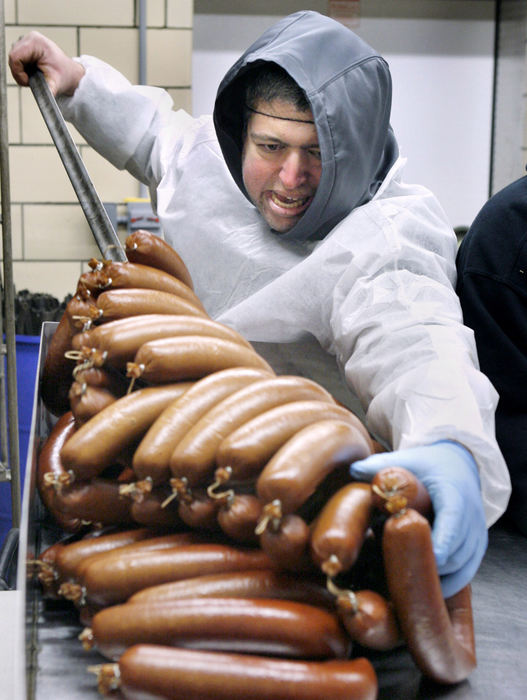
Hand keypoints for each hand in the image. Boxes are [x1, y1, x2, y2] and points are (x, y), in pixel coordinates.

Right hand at [9, 31, 84, 95]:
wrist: (69, 73)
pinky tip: (32, 72)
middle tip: (32, 81)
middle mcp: (30, 39)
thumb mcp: (55, 84)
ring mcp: (26, 41)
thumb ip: (47, 89)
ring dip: (21, 71)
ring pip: (14, 60)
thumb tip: (43, 100)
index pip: (15, 57)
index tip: (28, 82)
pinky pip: (16, 60)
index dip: (18, 72)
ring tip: (34, 76)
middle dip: (20, 73)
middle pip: (13, 58)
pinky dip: (22, 69)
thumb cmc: (64, 75)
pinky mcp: (25, 47)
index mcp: (36, 42)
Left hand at [350, 440, 487, 597]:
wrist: (460, 463)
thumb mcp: (409, 459)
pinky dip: (449, 584)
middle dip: (431, 565)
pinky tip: (425, 589)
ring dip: (438, 577)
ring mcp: (476, 534)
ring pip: (462, 567)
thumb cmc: (431, 464)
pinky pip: (466, 573)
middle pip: (457, 551)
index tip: (422, 557)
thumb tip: (353, 469)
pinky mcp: (476, 547)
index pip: (452, 522)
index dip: (440, 543)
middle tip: (401, 574)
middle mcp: (471, 517)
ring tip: (409, 583)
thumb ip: (381, 465)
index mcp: (455, 494)